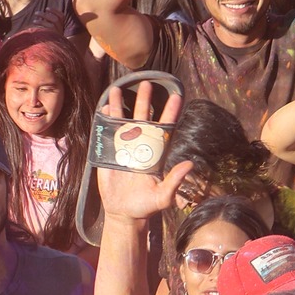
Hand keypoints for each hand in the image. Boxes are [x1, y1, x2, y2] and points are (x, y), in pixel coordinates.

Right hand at [95, 79, 192, 220]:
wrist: (124, 212)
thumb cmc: (146, 205)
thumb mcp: (163, 197)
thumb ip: (175, 181)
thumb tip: (190, 164)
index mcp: (156, 153)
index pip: (165, 128)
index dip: (171, 113)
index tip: (177, 96)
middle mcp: (141, 146)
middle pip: (144, 118)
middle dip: (145, 100)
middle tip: (147, 82)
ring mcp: (124, 148)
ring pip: (124, 121)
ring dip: (121, 105)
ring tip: (119, 87)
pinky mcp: (109, 153)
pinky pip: (107, 133)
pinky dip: (105, 119)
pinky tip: (105, 106)